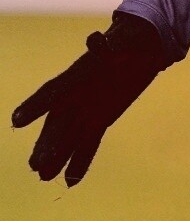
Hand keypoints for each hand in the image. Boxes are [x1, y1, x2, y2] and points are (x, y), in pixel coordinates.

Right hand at [12, 12, 167, 185]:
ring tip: (44, 176)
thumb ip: (108, 46)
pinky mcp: (99, 122)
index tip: (17, 120)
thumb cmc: (130, 40)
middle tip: (36, 164)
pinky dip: (80, 162)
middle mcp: (74, 96)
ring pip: (68, 138)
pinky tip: (71, 181)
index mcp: (76, 75)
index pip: (53, 91)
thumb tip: (94, 39)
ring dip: (57, 157)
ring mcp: (85, 111)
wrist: (142, 48)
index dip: (36, 105)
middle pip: (57, 123)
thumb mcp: (124, 39)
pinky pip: (88, 144)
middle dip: (47, 143)